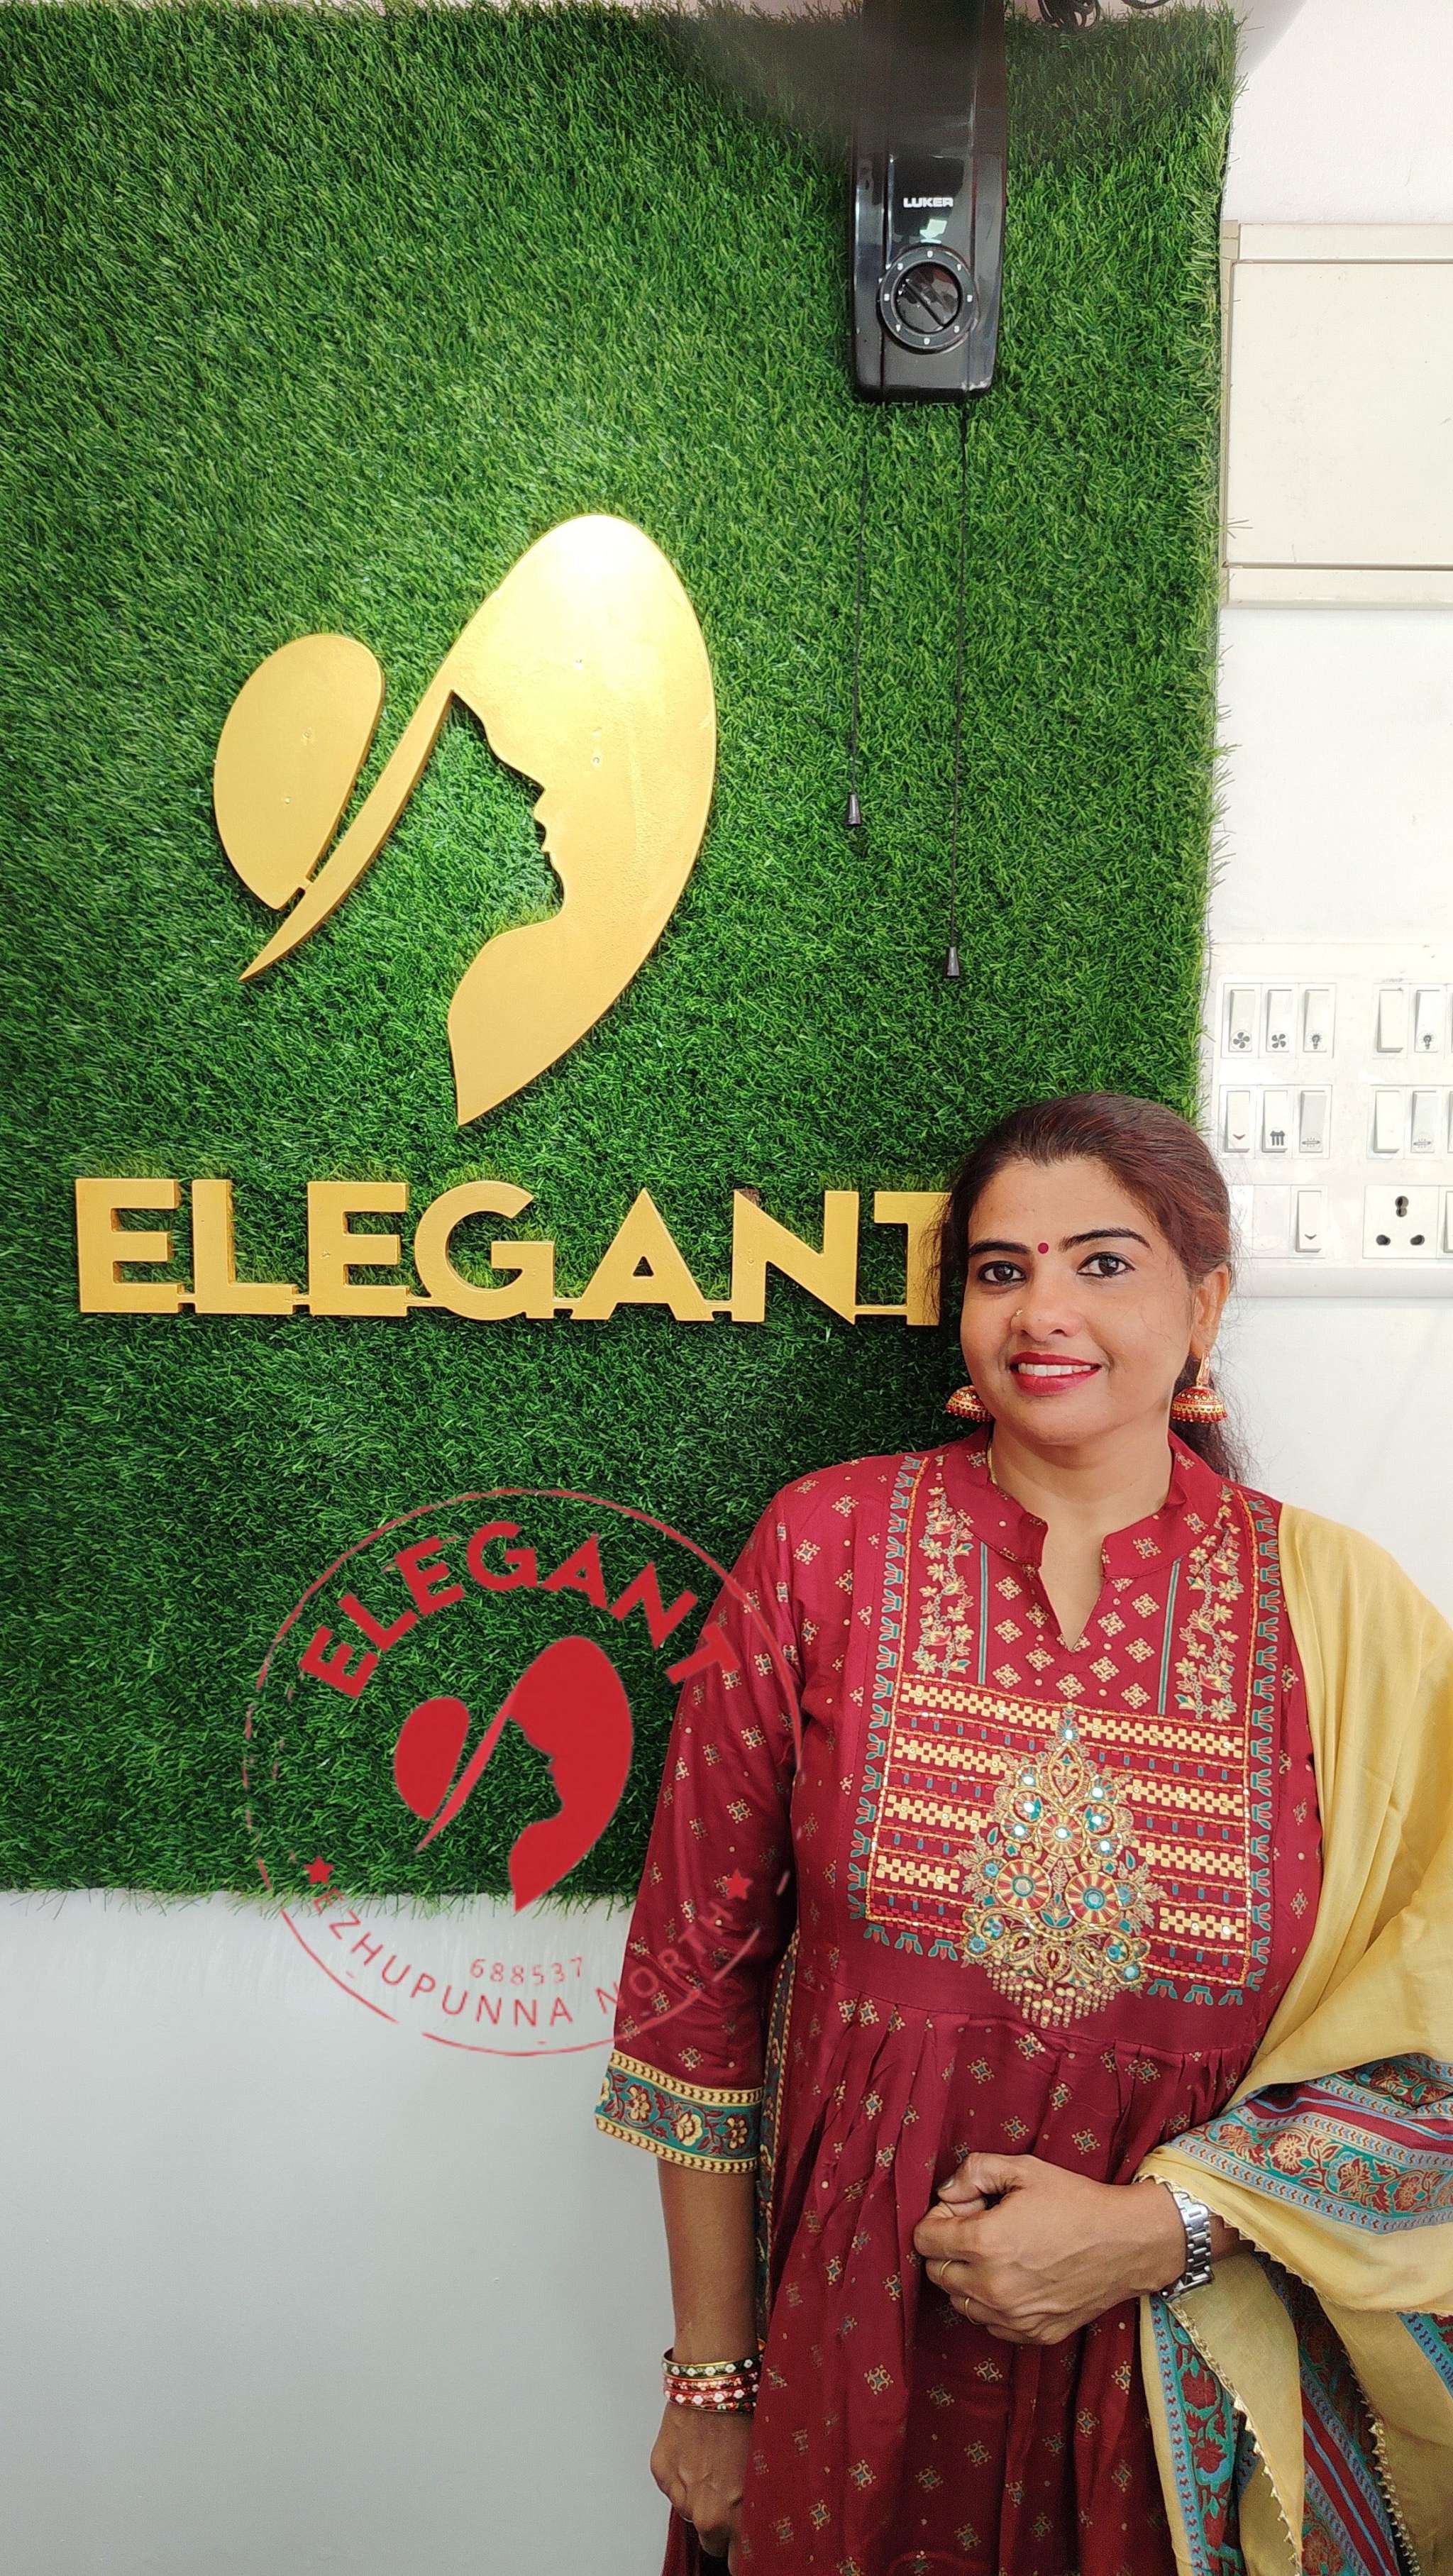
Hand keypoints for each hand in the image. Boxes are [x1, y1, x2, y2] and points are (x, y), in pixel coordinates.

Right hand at [650, 2404, 751, 2568]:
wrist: (715, 2381)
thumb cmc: (747, 2417)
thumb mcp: (764, 2470)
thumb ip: (756, 2506)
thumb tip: (759, 2522)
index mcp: (735, 2518)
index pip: (738, 2563)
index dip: (743, 2553)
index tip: (746, 2545)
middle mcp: (705, 2513)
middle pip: (712, 2542)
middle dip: (722, 2526)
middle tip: (732, 2495)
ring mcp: (680, 2493)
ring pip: (691, 2513)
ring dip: (701, 2497)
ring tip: (715, 2463)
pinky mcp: (660, 2472)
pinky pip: (673, 2489)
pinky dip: (682, 2476)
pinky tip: (697, 2451)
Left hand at [912, 2153, 1186, 2345]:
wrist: (1127, 2243)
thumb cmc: (1075, 2202)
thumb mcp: (1023, 2169)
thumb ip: (973, 2172)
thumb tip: (945, 2193)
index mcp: (984, 2244)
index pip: (925, 2241)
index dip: (937, 2220)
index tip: (961, 2211)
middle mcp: (992, 2288)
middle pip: (937, 2275)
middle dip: (948, 2251)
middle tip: (979, 2230)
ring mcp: (1013, 2317)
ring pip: (961, 2303)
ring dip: (967, 2280)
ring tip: (999, 2255)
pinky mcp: (1032, 2334)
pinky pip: (990, 2324)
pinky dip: (992, 2304)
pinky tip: (1016, 2278)